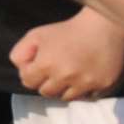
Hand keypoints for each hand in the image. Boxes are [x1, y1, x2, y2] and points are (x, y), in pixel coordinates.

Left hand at [9, 11, 123, 99]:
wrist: (103, 26)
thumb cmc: (67, 30)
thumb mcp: (36, 35)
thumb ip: (20, 53)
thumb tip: (21, 70)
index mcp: (46, 64)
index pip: (28, 82)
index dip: (32, 73)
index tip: (41, 65)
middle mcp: (65, 76)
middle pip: (46, 92)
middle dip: (47, 82)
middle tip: (56, 69)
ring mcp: (85, 83)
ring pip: (66, 97)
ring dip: (65, 88)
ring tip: (71, 72)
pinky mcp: (102, 86)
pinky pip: (87, 97)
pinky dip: (84, 90)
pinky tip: (85, 75)